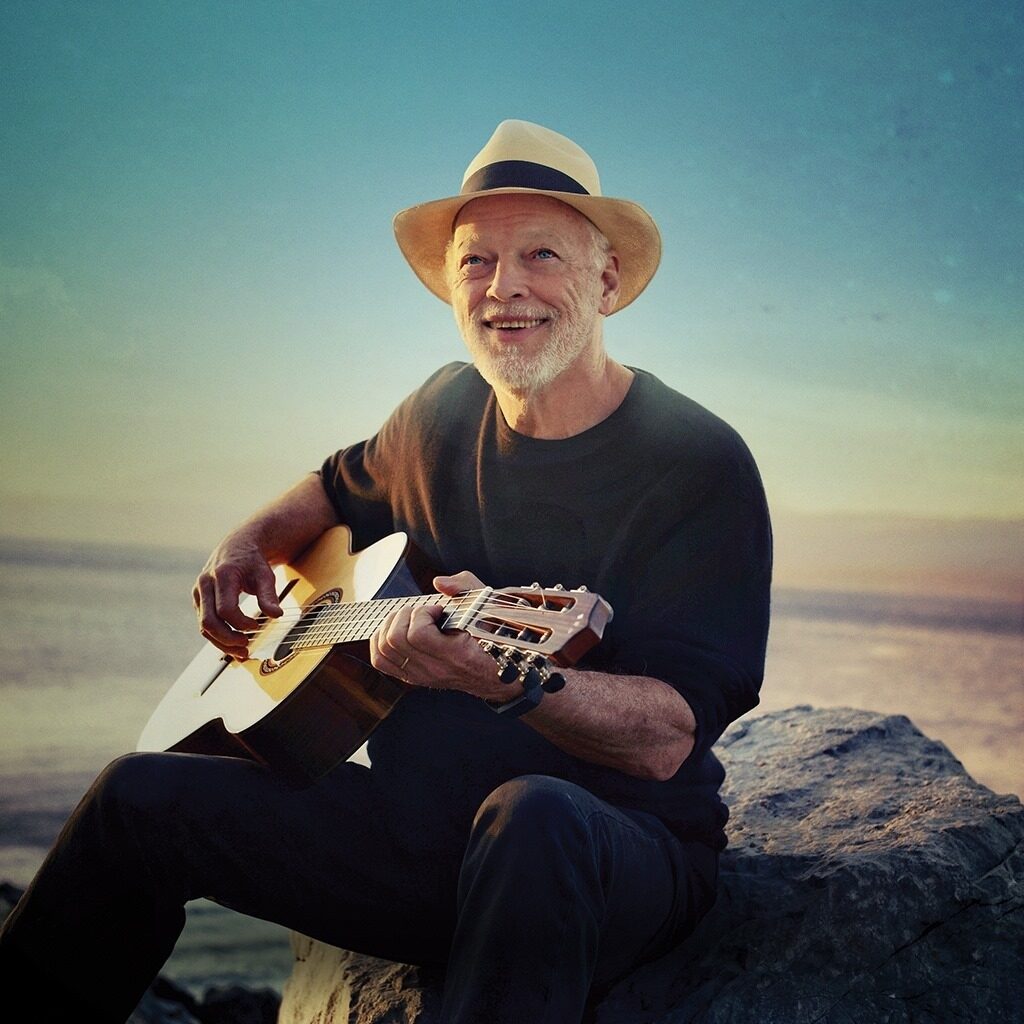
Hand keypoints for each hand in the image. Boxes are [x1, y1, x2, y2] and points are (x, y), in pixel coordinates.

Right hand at [192, 537, 282, 658]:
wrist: (237, 547)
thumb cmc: (253, 562)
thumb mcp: (265, 575)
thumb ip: (269, 596)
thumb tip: (276, 615)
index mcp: (222, 575)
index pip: (225, 609)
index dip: (241, 623)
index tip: (257, 627)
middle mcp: (205, 584)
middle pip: (209, 622)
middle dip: (228, 639)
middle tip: (247, 647)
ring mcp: (198, 593)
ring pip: (204, 626)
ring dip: (222, 643)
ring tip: (243, 653)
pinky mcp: (199, 601)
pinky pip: (205, 624)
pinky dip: (218, 638)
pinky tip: (234, 646)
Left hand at [368, 571, 504, 698]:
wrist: (497, 672)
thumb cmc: (492, 636)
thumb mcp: (487, 605)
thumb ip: (465, 587)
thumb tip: (439, 582)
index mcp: (457, 655)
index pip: (419, 634)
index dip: (423, 613)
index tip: (438, 609)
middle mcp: (435, 670)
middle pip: (396, 639)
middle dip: (404, 616)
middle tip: (422, 612)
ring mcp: (422, 676)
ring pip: (385, 649)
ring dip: (392, 625)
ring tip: (410, 619)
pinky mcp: (413, 677)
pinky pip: (381, 660)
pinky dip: (379, 640)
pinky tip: (395, 630)